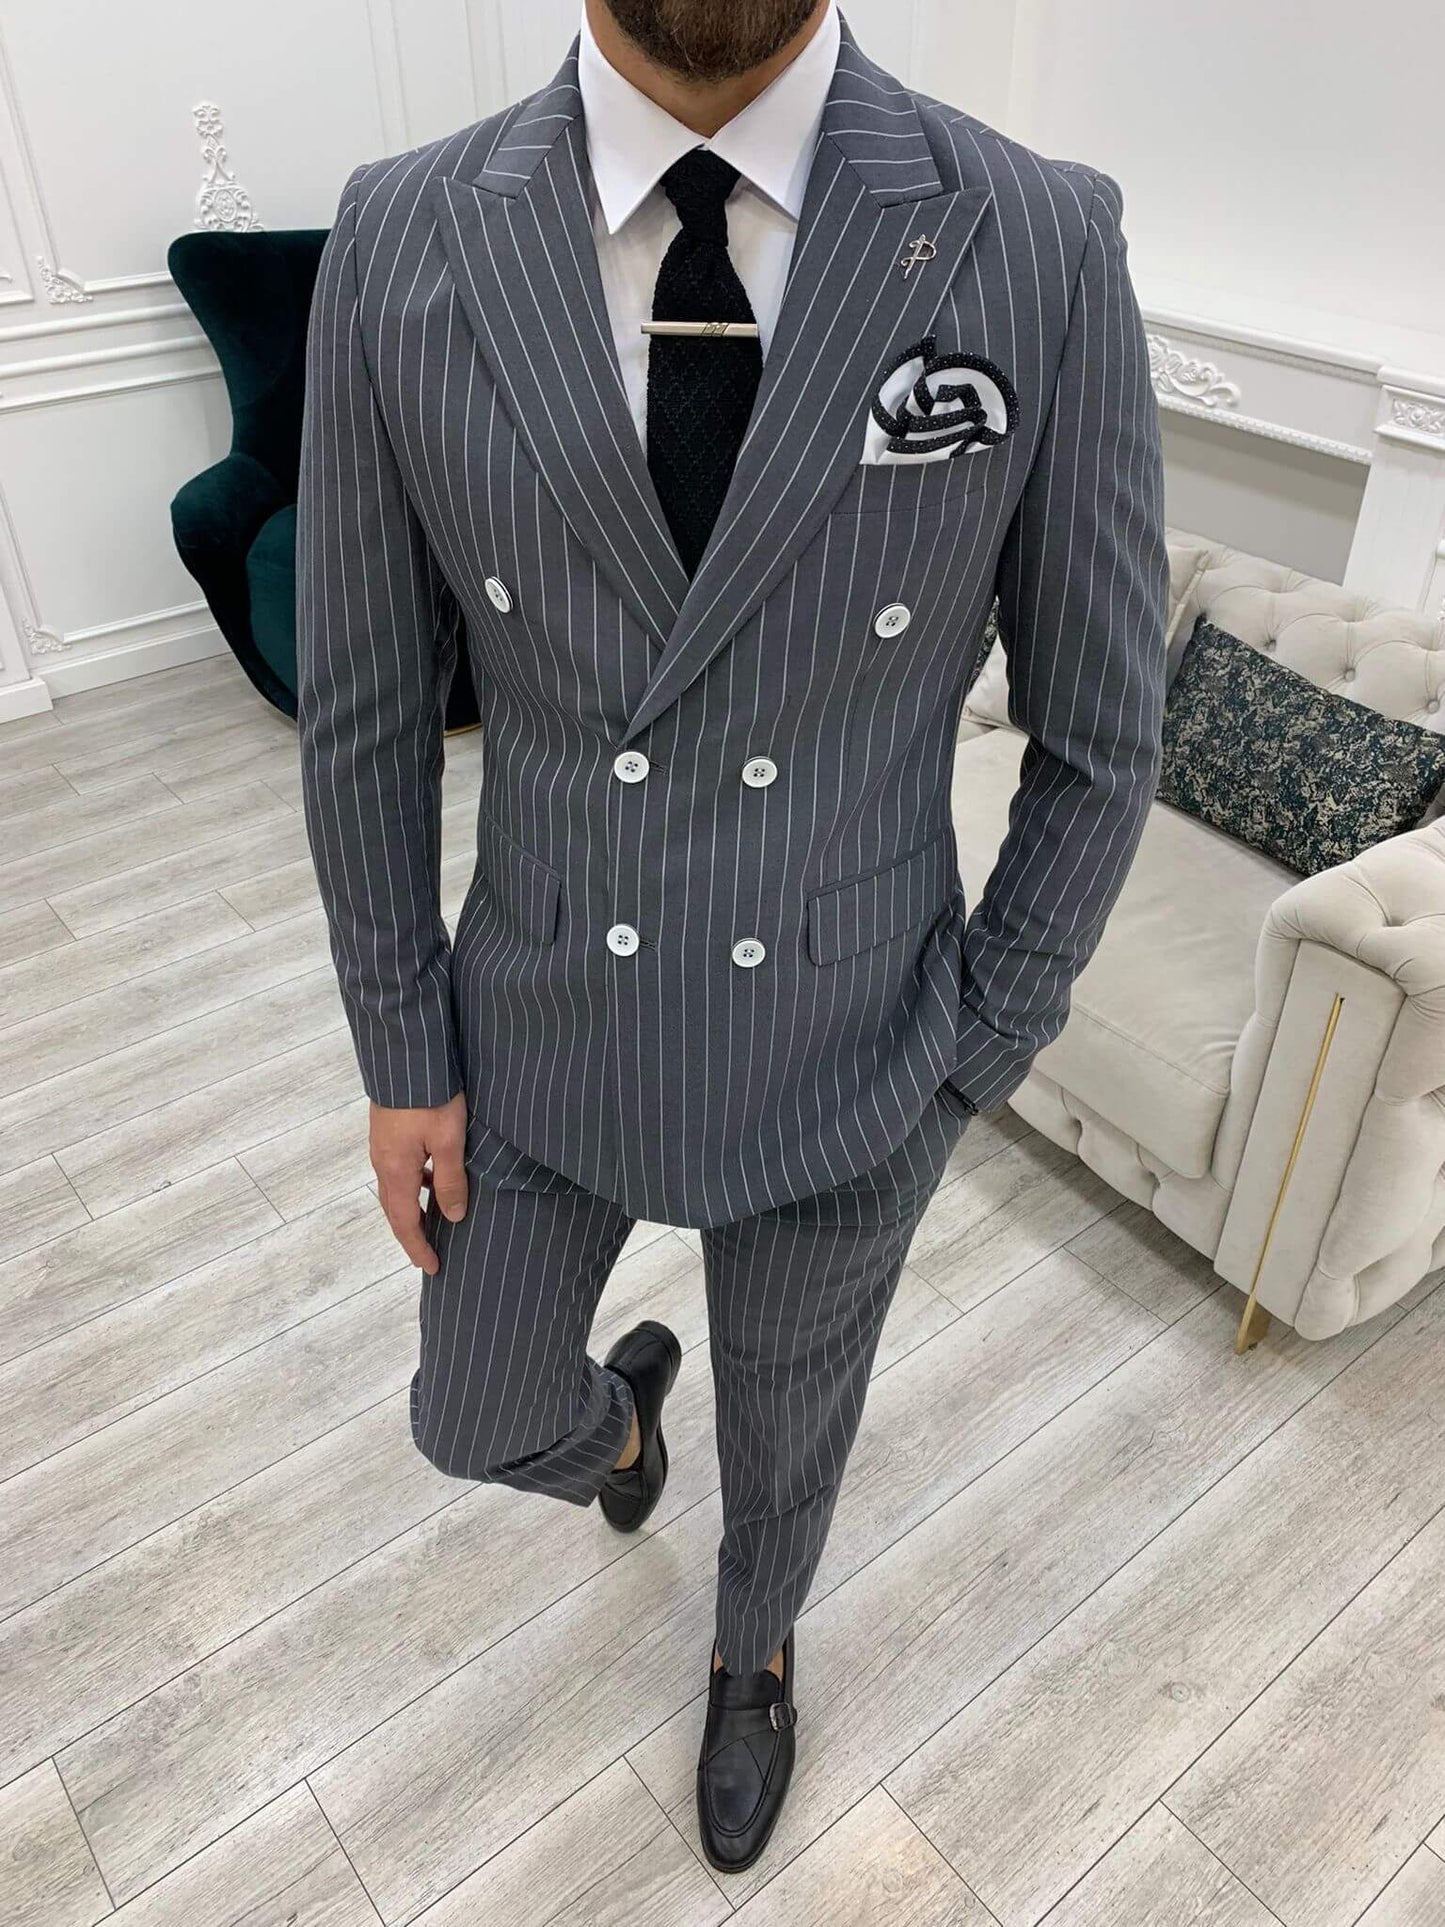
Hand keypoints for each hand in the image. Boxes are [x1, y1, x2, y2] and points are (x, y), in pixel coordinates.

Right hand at [369, 1093, 467, 1274]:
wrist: (407, 1054)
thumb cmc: (431, 1097)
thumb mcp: (449, 1141)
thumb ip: (450, 1181)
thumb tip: (452, 1217)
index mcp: (396, 1171)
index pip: (404, 1223)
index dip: (418, 1248)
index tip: (431, 1267)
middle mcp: (382, 1162)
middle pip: (394, 1210)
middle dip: (412, 1234)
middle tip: (429, 1253)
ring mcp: (382, 1146)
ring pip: (396, 1189)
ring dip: (412, 1209)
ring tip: (435, 1220)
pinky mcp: (387, 1131)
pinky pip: (398, 1170)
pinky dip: (413, 1185)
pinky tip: (432, 1177)